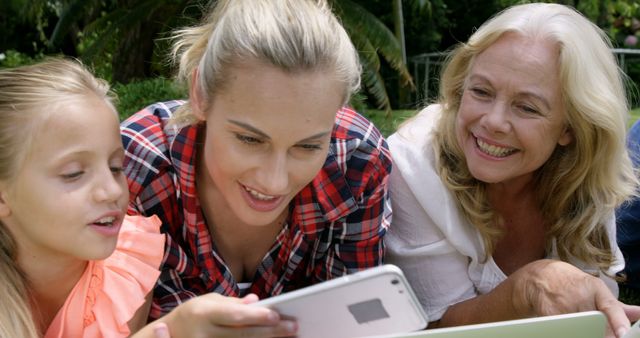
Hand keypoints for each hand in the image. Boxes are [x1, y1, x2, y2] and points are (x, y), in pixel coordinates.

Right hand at [147, 293, 296, 337]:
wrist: (169, 334)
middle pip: (243, 335)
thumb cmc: (193, 314)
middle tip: (293, 327)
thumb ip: (233, 303)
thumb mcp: (209, 302)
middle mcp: (205, 333)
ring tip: (288, 337)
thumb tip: (256, 302)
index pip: (235, 316)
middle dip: (270, 332)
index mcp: (205, 313)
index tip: (277, 315)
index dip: (256, 317)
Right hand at [512, 259, 639, 337]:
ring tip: (579, 325)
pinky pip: (563, 331)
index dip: (618, 321)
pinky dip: (567, 332)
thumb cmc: (572, 285)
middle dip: (599, 333)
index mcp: (595, 289)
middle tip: (596, 330)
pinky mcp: (548, 315)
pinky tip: (565, 326)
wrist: (540, 277)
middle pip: (596, 326)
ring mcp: (562, 306)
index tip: (623, 334)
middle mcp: (580, 297)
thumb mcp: (595, 289)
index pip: (610, 306)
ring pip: (579, 331)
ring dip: (582, 332)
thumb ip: (617, 307)